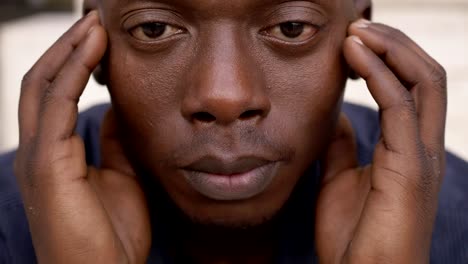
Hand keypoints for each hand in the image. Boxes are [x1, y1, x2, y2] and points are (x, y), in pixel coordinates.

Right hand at [14, 12, 150, 262]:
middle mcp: (38, 149)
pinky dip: (71, 73)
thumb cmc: (112, 233)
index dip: (75, 62)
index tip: (101, 38)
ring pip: (43, 86)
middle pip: (43, 82)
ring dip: (68, 51)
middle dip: (67, 47)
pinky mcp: (45, 165)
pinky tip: (92, 50)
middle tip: (94, 21)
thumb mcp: (121, 174)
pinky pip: (56, 106)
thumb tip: (121, 107)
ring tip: (93, 25)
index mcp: (54, 153)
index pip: (56, 93)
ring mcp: (37, 156)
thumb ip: (115, 140)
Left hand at [315, 19, 446, 262]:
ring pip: (422, 82)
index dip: (388, 58)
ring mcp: (421, 156)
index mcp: (408, 149)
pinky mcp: (411, 168)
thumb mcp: (340, 179)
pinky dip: (379, 74)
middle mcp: (423, 147)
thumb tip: (335, 116)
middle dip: (395, 44)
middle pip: (424, 75)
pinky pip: (400, 106)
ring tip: (357, 32)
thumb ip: (342, 146)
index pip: (411, 87)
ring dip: (390, 49)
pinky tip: (355, 56)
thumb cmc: (352, 236)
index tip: (353, 40)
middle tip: (358, 26)